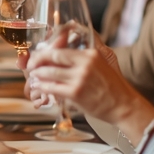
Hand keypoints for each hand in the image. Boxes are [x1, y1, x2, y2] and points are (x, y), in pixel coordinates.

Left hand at [24, 28, 151, 127]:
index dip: (44, 52)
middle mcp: (84, 63)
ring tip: (33, 77)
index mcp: (90, 54)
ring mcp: (79, 78)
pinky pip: (52, 88)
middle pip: (52, 57)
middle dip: (36, 62)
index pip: (60, 49)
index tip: (37, 56)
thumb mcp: (101, 63)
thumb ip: (84, 57)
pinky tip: (39, 87)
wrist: (123, 105)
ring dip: (37, 75)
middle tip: (30, 66)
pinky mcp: (75, 93)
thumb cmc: (111, 86)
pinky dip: (42, 87)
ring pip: (49, 73)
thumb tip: (65, 51)